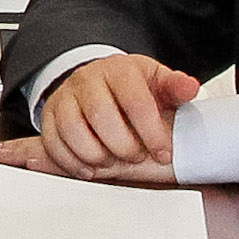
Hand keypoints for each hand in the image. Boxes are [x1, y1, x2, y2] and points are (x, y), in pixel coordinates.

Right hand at [0, 52, 202, 182]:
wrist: (101, 82)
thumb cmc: (134, 89)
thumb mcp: (158, 84)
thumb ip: (176, 88)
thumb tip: (190, 87)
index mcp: (120, 69)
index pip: (135, 100)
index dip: (151, 131)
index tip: (163, 153)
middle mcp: (88, 78)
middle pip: (100, 114)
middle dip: (122, 145)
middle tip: (137, 158)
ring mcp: (65, 95)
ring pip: (71, 128)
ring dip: (94, 154)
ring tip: (112, 162)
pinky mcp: (49, 114)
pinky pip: (52, 140)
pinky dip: (70, 161)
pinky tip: (90, 169)